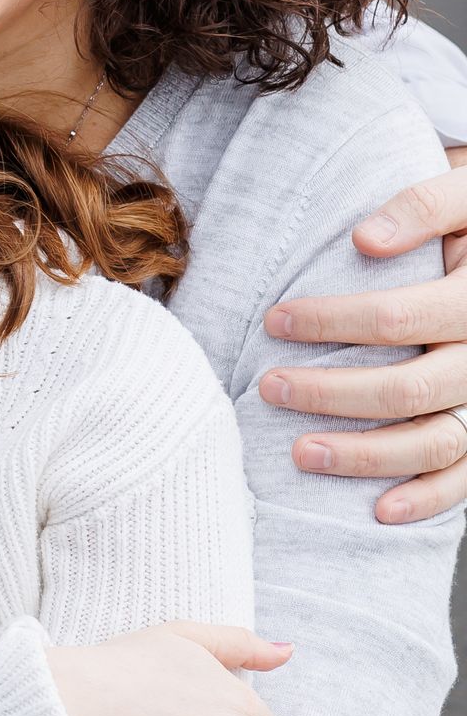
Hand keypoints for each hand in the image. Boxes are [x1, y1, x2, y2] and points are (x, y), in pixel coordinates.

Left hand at [260, 148, 466, 524]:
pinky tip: (378, 511)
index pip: (397, 319)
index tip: (274, 320)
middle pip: (407, 390)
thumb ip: (424, 205)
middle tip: (268, 388)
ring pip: (433, 442)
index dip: (331, 322)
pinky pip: (466, 476)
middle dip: (331, 393)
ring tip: (299, 453)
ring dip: (365, 455)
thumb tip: (365, 240)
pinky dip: (428, 499)